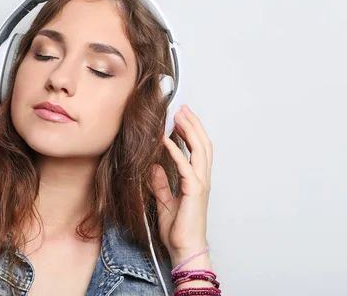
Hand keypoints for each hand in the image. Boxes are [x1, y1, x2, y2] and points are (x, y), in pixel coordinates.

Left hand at [152, 104, 212, 263]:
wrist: (184, 249)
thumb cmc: (178, 230)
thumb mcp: (164, 201)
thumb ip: (160, 183)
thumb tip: (153, 166)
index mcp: (196, 181)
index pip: (197, 150)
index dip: (191, 131)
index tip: (180, 117)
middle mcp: (201, 179)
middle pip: (203, 144)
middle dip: (193, 124)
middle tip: (182, 108)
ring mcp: (200, 184)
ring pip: (200, 150)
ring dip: (189, 130)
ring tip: (179, 115)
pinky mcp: (194, 191)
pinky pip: (185, 166)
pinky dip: (177, 150)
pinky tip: (168, 139)